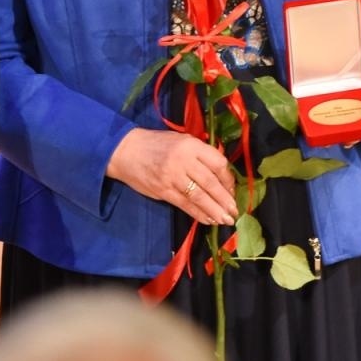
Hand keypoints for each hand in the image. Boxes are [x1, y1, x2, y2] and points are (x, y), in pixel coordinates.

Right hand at [107, 127, 236, 225]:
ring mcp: (172, 177)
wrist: (125, 151)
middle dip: (224, 199)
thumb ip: (199, 153)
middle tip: (235, 212)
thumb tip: (221, 173)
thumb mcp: (180, 140)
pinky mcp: (163, 191)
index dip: (228, 179)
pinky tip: (209, 220)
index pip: (217, 163)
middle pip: (210, 183)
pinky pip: (185, 205)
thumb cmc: (156, 144)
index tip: (232, 190)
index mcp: (190, 145)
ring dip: (214, 211)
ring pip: (199, 197)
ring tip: (225, 220)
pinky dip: (198, 214)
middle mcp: (183, 160)